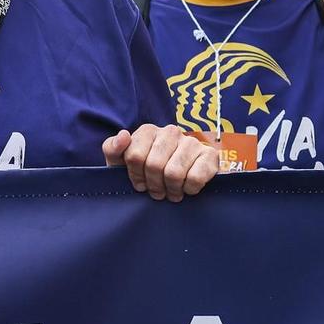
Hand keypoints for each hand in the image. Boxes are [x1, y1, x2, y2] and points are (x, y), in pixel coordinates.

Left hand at [103, 124, 222, 201]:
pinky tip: (187, 188)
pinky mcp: (209, 155)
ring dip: (172, 190)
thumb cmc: (147, 172)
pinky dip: (189, 189)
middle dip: (154, 185)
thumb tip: (124, 135)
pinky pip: (195, 178)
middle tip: (157, 192)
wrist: (181, 180)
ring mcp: (192, 141)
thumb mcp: (121, 163)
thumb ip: (113, 149)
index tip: (140, 184)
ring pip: (174, 173)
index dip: (135, 176)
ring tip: (171, 193)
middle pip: (154, 165)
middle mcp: (171, 131)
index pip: (134, 155)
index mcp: (148, 130)